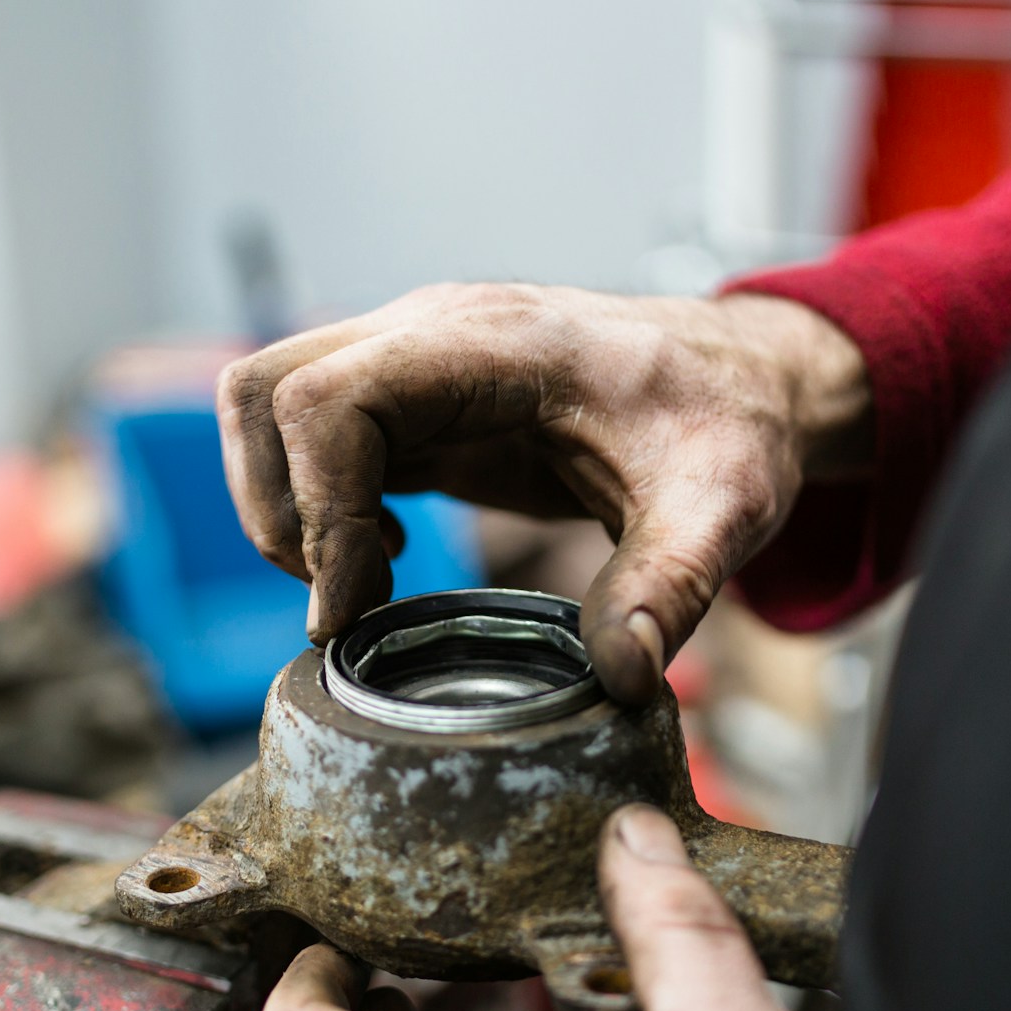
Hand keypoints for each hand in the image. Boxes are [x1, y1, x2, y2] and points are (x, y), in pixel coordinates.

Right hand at [217, 286, 869, 702]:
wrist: (745, 381)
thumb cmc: (730, 426)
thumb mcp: (722, 510)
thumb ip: (669, 588)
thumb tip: (618, 677)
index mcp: (494, 344)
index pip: (333, 396)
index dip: (318, 509)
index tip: (357, 608)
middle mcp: (432, 333)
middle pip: (265, 391)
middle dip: (275, 511)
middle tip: (345, 603)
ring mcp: (413, 360)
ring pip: (267, 404)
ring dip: (280, 506)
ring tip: (358, 586)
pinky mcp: (414, 400)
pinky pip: (308, 434)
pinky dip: (312, 505)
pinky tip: (380, 562)